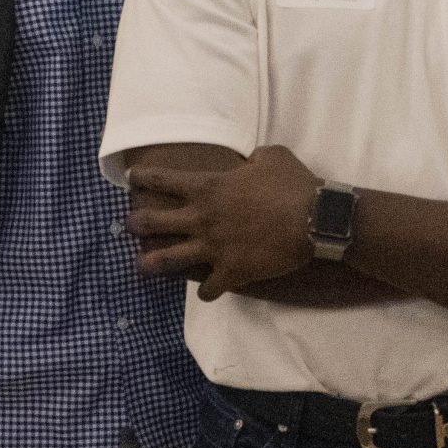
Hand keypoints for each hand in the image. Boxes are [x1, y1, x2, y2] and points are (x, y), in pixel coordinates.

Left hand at [125, 146, 318, 300]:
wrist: (315, 219)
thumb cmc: (293, 184)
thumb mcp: (272, 156)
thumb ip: (252, 158)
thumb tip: (249, 161)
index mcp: (208, 187)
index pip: (162, 179)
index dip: (143, 177)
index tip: (132, 178)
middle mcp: (202, 218)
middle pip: (152, 222)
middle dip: (136, 223)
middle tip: (131, 224)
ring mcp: (213, 248)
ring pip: (168, 260)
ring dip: (151, 263)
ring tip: (141, 266)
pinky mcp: (231, 272)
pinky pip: (209, 289)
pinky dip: (208, 291)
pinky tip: (208, 292)